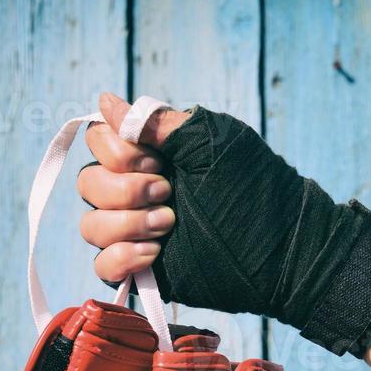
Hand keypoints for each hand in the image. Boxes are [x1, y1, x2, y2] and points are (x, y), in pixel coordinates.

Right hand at [79, 92, 370, 357]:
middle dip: (124, 189)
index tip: (157, 160)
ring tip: (169, 226)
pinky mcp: (144, 270)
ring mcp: (138, 232)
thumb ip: (159, 123)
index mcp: (151, 155)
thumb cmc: (255, 189)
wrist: (283, 249)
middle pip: (88, 184)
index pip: (98, 142)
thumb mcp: (212, 143)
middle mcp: (137, 191)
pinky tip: (156, 254)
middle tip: (169, 194)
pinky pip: (102, 267)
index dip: (116, 151)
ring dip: (125, 224)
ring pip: (90, 226)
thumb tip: (105, 101)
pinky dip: (120, 259)